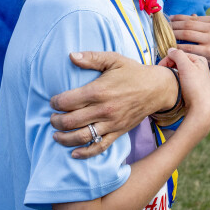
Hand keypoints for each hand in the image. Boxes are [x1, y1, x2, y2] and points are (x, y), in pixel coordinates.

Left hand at [50, 52, 176, 157]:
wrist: (157, 89)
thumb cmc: (133, 72)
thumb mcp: (113, 59)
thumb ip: (91, 57)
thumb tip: (71, 56)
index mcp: (99, 91)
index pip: (68, 101)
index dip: (55, 103)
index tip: (53, 102)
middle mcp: (103, 109)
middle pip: (71, 121)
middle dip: (56, 121)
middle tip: (52, 118)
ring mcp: (111, 123)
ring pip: (82, 137)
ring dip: (65, 138)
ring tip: (56, 135)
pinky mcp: (118, 132)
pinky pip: (100, 147)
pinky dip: (85, 153)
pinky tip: (74, 153)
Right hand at [167, 49, 209, 133]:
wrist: (201, 108)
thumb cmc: (196, 88)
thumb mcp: (187, 67)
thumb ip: (178, 55)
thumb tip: (170, 50)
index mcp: (199, 59)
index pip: (178, 54)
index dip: (168, 59)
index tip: (161, 68)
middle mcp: (199, 66)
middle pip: (178, 61)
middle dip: (169, 66)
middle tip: (163, 74)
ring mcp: (195, 76)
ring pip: (178, 70)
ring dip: (171, 73)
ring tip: (168, 80)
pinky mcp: (192, 85)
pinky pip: (180, 78)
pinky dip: (175, 79)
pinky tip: (174, 85)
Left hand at [170, 14, 209, 90]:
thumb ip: (205, 24)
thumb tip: (192, 14)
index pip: (192, 18)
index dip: (178, 18)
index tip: (169, 19)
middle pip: (188, 25)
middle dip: (173, 25)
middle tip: (163, 28)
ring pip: (186, 34)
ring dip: (173, 35)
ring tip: (164, 36)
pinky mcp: (209, 51)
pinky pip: (188, 47)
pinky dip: (178, 46)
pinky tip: (171, 47)